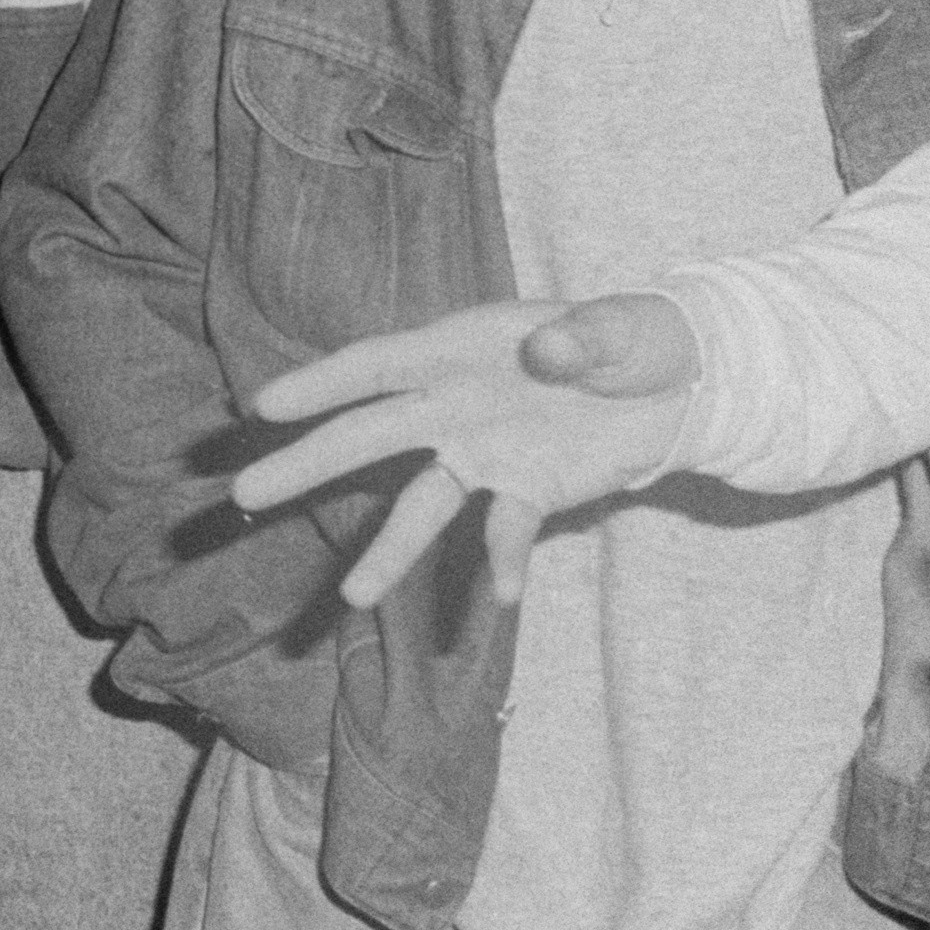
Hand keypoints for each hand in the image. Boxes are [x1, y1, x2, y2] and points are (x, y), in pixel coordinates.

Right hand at [234, 294, 699, 611]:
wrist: (683, 386)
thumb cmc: (640, 339)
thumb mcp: (623, 330)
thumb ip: (585, 340)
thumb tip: (548, 356)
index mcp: (461, 349)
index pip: (378, 365)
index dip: (322, 385)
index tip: (265, 407)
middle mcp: (454, 404)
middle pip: (368, 437)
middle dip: (306, 464)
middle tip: (246, 494)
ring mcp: (484, 453)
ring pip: (421, 504)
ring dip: (389, 550)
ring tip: (354, 598)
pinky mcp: (526, 490)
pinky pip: (506, 531)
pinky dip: (501, 563)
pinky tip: (498, 600)